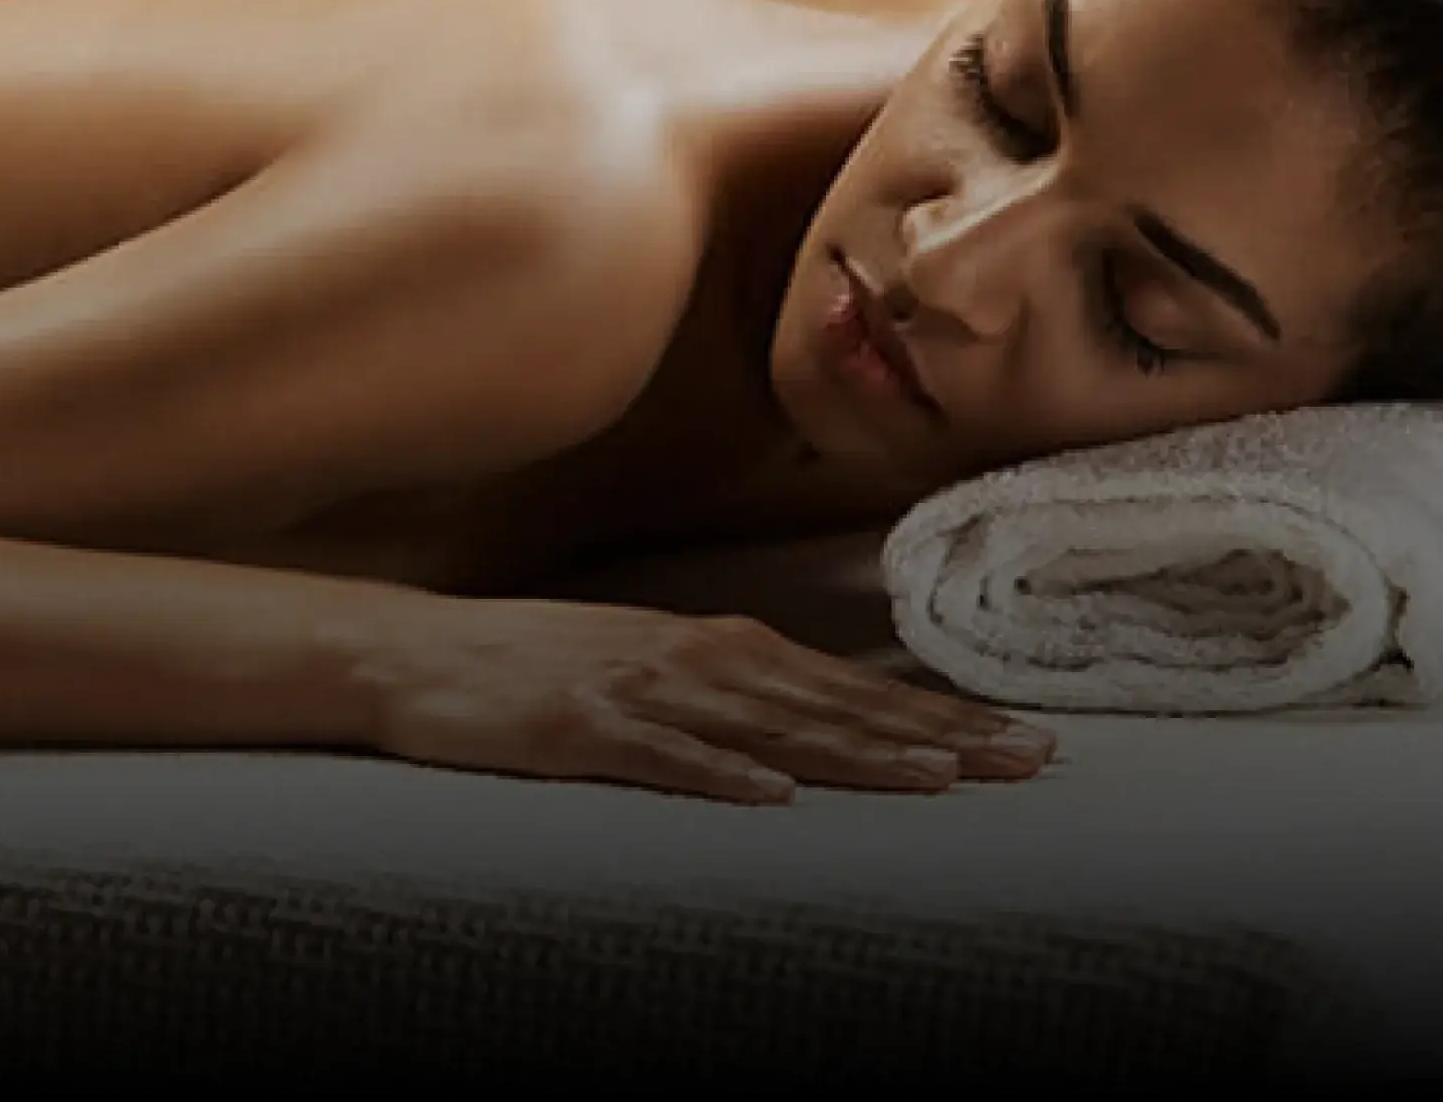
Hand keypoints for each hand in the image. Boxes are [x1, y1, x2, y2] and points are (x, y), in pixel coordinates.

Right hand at [356, 595, 1053, 803]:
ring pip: (770, 726)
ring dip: (856, 751)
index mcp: (713, 645)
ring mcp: (638, 692)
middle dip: (936, 733)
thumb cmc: (530, 668)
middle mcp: (693, 658)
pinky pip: (661, 757)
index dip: (937, 714)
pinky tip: (772, 797)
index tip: (1020, 740)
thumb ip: (721, 694)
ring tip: (938, 779)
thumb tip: (805, 737)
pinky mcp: (581, 729)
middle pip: (835, 703)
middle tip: (1028, 761)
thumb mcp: (641, 667)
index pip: (847, 686)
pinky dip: (719, 773)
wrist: (414, 654)